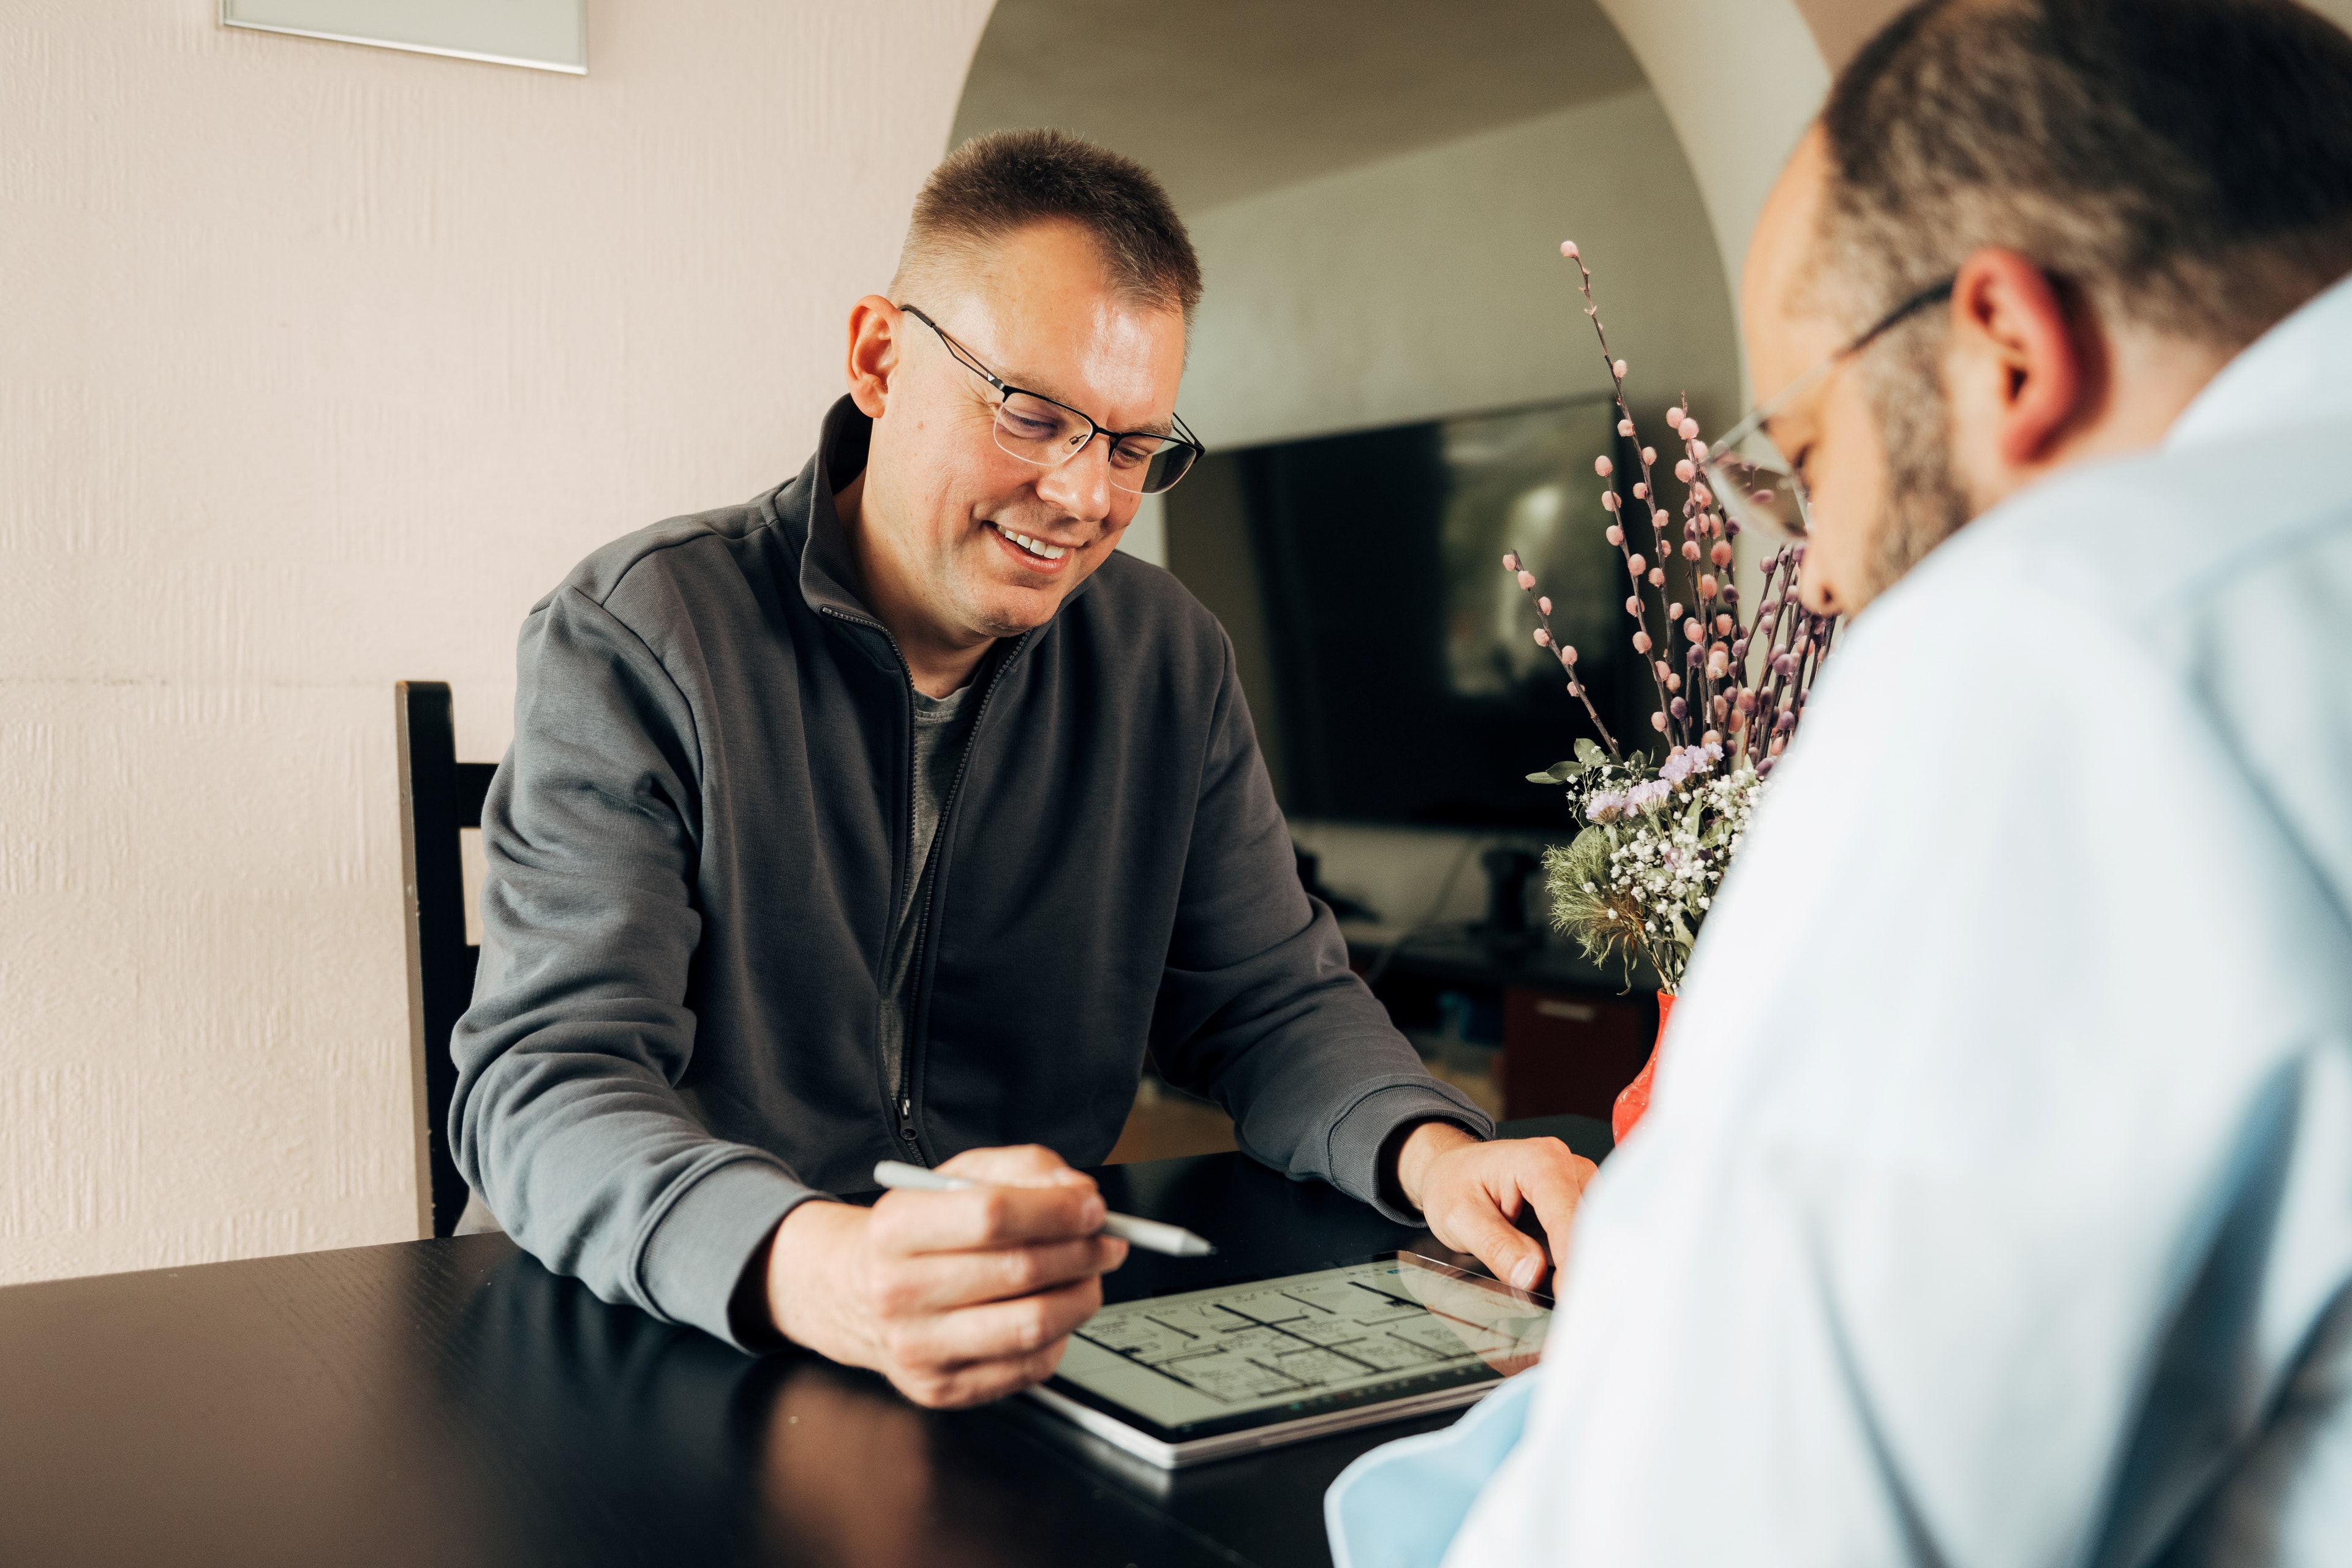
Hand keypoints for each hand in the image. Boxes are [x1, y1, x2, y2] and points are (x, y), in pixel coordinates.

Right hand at [764, 1144, 1128, 1408]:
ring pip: (1033, 1326)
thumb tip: (1079, 1194)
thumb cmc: (914, 1233)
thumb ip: (1023, 1169)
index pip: (992, 1215)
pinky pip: (1030, 1366)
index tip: (1092, 1207)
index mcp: (896, 1228)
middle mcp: (898, 1292)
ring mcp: (919, 1348)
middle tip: (1106, 1240)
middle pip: (1019, 1271)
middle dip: (1082, 1252)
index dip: (1056, 1210)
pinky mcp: (943, 1388)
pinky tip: (1054, 1309)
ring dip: (1082, 1295)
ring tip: (1089, 1274)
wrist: (855, 1294)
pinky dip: (1060, 1335)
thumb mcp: (956, 1177)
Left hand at [1393, 1122, 1594, 1293]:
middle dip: (1587, 1270)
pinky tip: (1573, 1286)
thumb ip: (1496, 1246)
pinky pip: (1591, 1237)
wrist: (1449, 1170)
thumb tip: (1532, 1273)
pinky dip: (1584, 1263)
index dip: (1573, 1262)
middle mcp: (1568, 1167)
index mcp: (1540, 1162)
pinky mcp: (1581, 1203)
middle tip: (1575, 1311)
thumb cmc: (1453, 1182)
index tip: (1569, 1298)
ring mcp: (1579, 1184)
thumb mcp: (1459, 1217)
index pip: (1568, 1219)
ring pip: (1599, 1234)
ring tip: (1574, 1302)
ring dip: (1588, 1269)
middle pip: (1593, 1227)